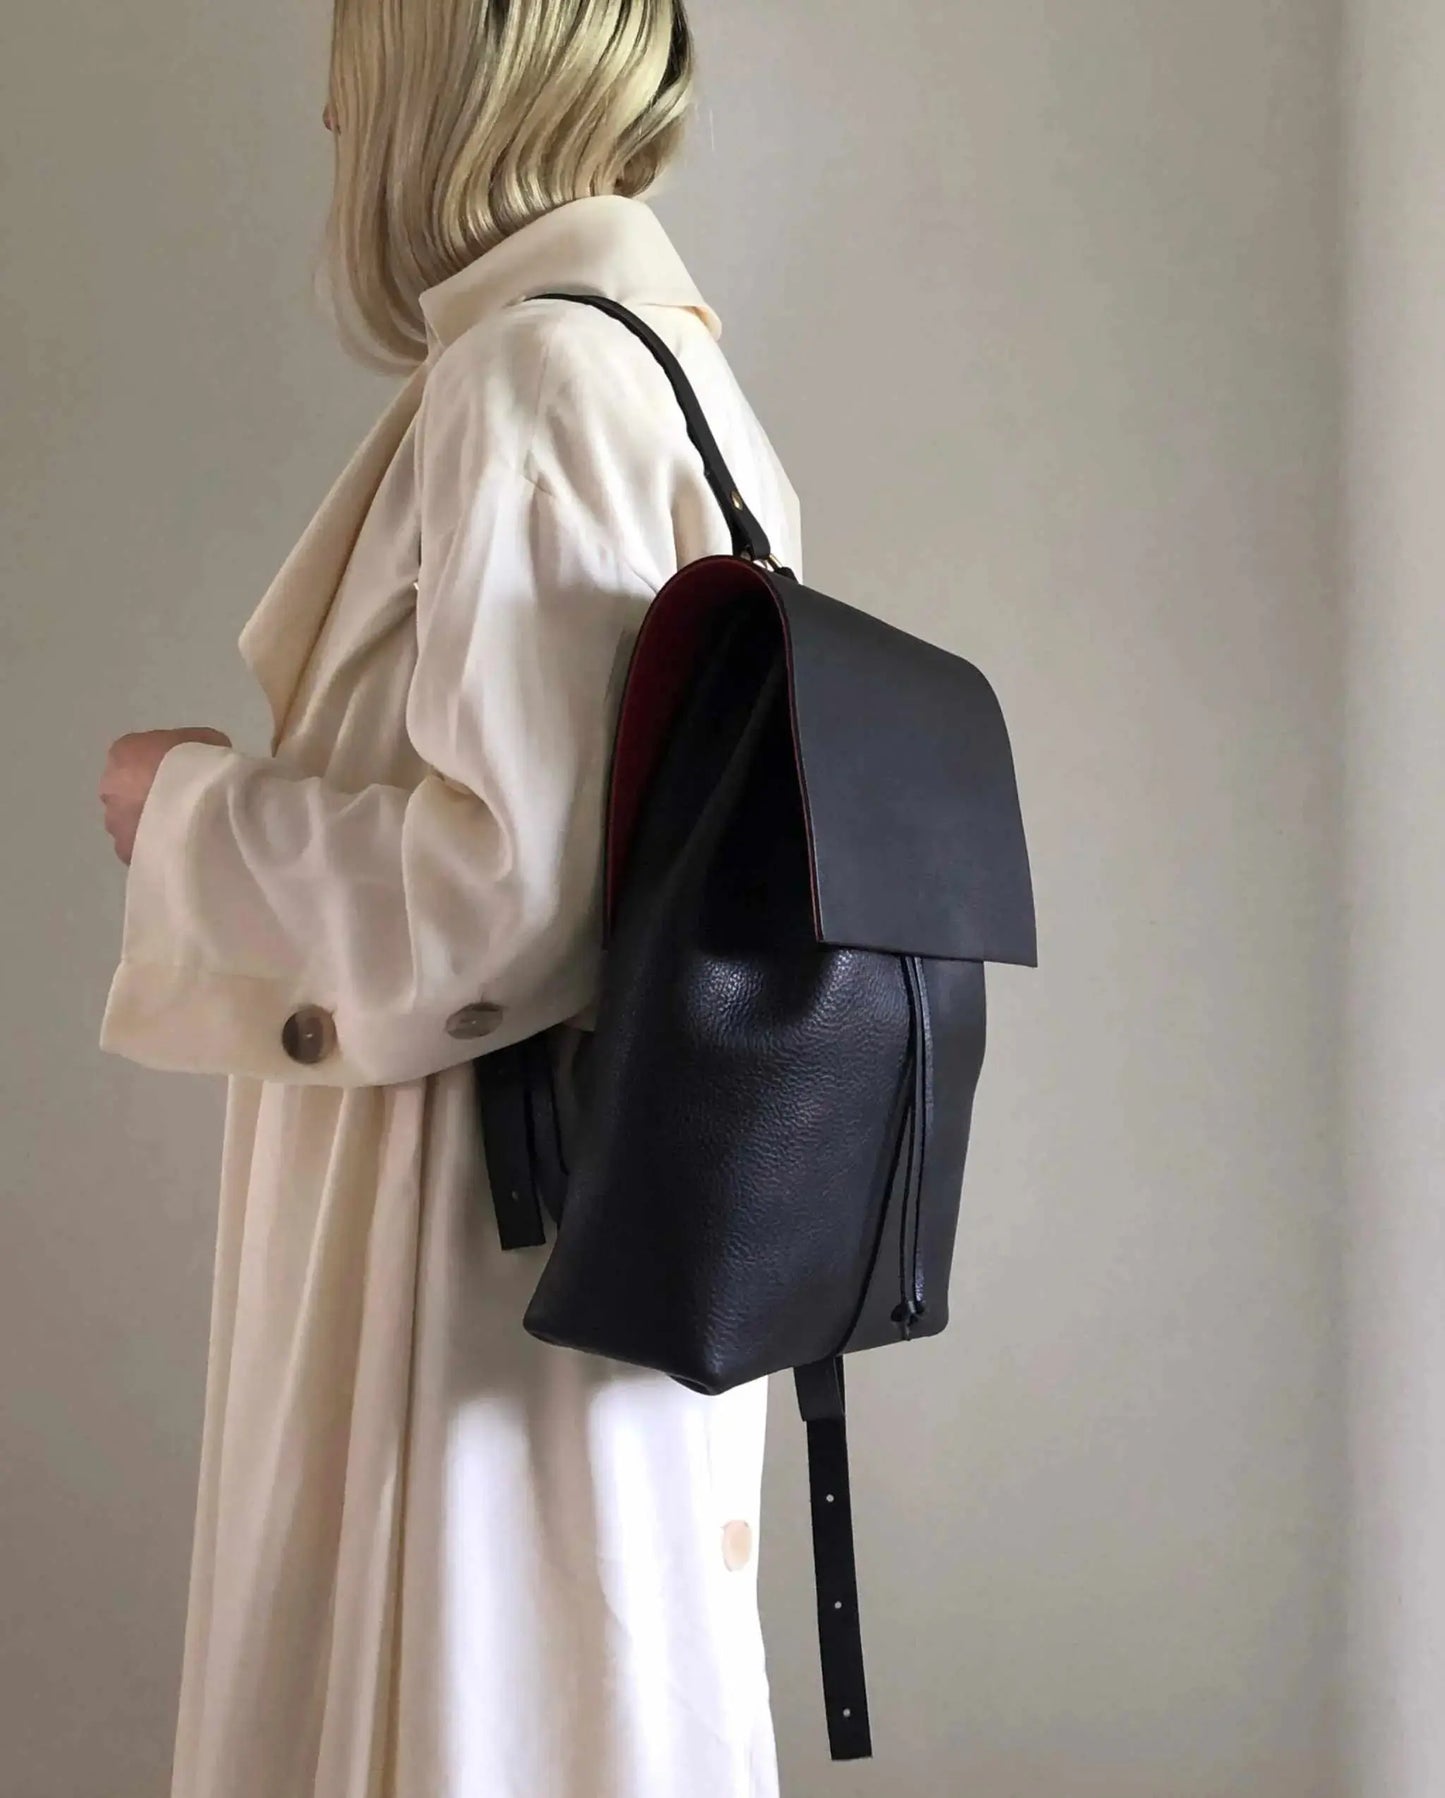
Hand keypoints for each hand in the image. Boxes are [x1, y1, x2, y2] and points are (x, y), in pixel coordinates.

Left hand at [100, 728, 231, 865]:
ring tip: (184, 829)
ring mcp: (115, 822)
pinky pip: (141, 848)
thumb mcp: (207, 741)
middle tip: (183, 804)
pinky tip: (180, 848)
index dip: (164, 766)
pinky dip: (157, 848)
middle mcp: (110, 786)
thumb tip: (203, 759)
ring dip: (152, 823)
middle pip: (130, 791)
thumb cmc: (199, 765)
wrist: (200, 808)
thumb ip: (197, 747)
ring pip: (132, 821)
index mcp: (123, 752)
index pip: (138, 756)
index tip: (185, 775)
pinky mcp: (126, 851)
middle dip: (152, 796)